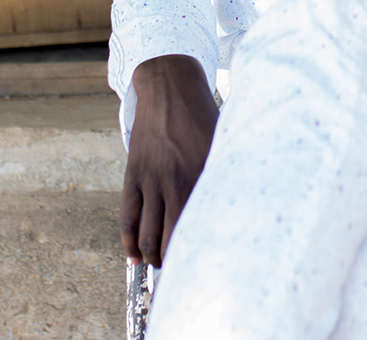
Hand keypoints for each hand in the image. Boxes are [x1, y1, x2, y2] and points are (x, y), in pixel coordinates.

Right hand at [121, 54, 219, 267]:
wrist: (171, 87)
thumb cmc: (205, 118)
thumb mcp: (222, 145)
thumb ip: (227, 176)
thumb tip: (238, 211)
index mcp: (202, 178)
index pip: (198, 229)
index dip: (197, 258)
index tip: (201, 275)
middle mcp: (175, 182)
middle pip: (170, 241)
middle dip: (173, 266)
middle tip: (179, 279)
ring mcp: (151, 180)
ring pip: (146, 235)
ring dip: (151, 258)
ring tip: (159, 267)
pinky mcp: (134, 175)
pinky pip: (128, 217)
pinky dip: (129, 242)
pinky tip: (135, 256)